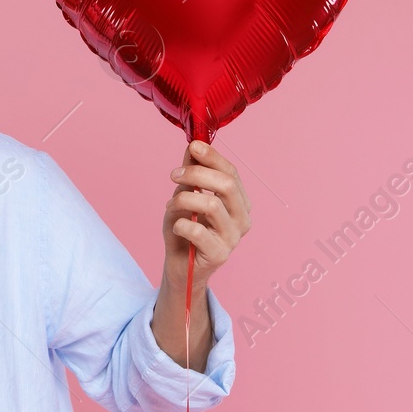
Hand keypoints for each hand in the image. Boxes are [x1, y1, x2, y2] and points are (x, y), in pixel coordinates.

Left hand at [164, 139, 250, 287]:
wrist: (180, 266)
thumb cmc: (185, 229)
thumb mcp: (186, 196)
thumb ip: (193, 174)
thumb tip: (194, 145)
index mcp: (239, 202)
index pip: (231, 173)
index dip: (212, 157)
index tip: (193, 146)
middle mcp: (242, 218)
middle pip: (225, 185)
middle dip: (196, 174)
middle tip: (173, 175)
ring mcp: (233, 238)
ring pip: (211, 205)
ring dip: (183, 199)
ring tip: (170, 204)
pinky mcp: (219, 255)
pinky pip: (198, 231)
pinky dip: (180, 224)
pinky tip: (176, 226)